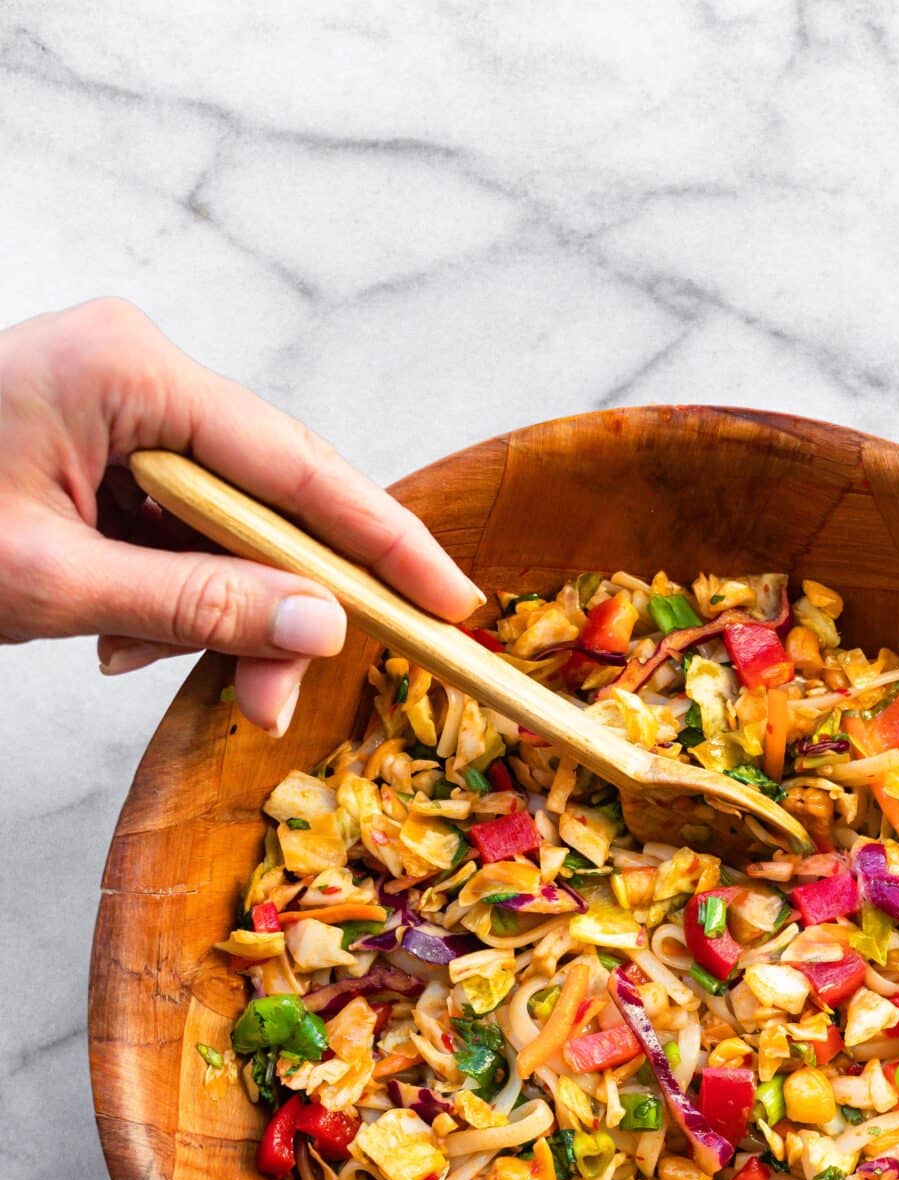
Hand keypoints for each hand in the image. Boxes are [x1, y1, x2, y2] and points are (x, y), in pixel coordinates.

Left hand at [0, 298, 482, 733]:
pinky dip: (162, 594)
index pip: (295, 462)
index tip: (451, 603)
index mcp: (129, 369)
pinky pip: (172, 526)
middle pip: (268, 495)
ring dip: (210, 611)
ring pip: (223, 523)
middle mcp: (136, 368)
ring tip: (152, 671)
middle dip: (279, 604)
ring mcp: (117, 402)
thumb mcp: (54, 584)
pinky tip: (114, 638)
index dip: (381, 542)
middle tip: (277, 700)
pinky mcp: (98, 444)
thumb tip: (320, 627)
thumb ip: (196, 606)